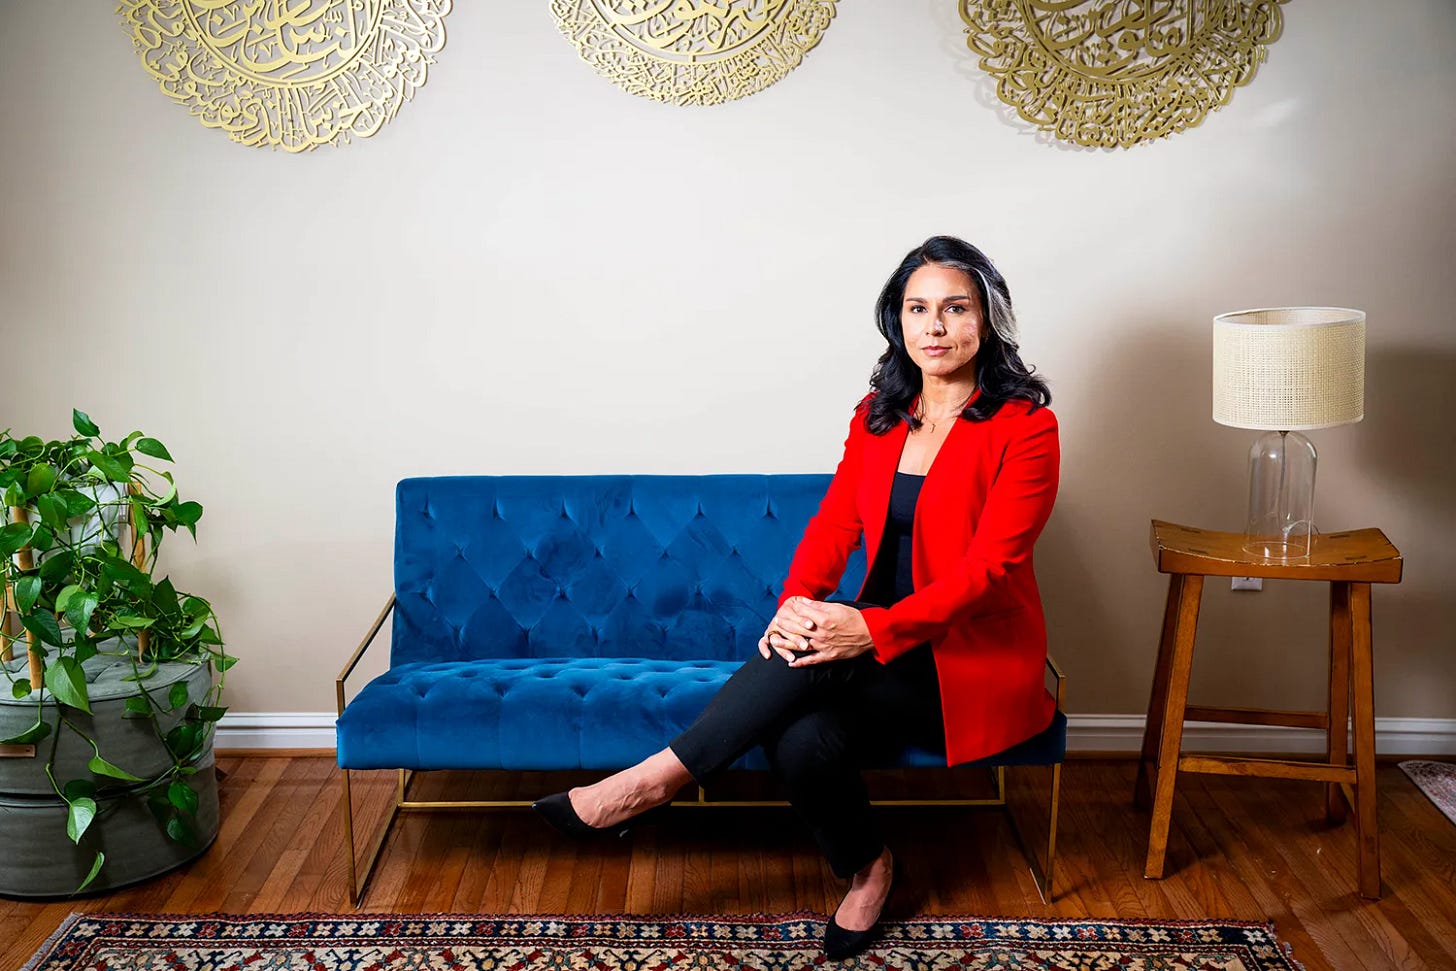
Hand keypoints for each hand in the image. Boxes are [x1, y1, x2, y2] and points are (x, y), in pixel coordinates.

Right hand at [758, 595, 816, 661]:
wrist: (794, 608)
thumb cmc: (805, 607)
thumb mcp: (807, 602)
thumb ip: (811, 604)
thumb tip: (814, 604)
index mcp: (788, 607)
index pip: (794, 615)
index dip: (803, 620)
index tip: (811, 626)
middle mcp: (778, 617)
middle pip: (786, 629)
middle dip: (796, 638)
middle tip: (805, 646)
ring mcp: (772, 627)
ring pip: (776, 638)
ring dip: (784, 648)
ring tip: (792, 658)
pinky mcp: (767, 635)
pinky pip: (762, 642)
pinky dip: (764, 649)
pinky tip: (769, 656)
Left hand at [758, 598, 874, 666]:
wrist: (871, 634)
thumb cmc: (855, 618)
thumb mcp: (837, 607)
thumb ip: (819, 606)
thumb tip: (804, 602)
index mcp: (824, 619)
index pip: (802, 613)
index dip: (793, 609)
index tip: (786, 607)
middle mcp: (821, 633)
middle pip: (798, 628)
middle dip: (785, 624)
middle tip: (775, 622)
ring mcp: (824, 646)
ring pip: (801, 645)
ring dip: (786, 644)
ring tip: (774, 642)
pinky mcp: (829, 656)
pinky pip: (812, 661)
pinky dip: (801, 663)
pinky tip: (791, 664)